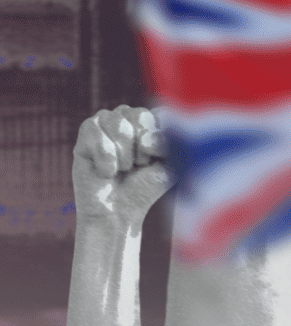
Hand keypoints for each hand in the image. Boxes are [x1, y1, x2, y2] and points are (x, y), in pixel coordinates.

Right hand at [72, 106, 171, 225]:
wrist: (118, 211)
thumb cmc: (146, 186)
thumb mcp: (169, 165)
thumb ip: (168, 146)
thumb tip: (146, 141)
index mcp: (154, 118)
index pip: (163, 114)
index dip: (162, 139)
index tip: (159, 158)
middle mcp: (131, 115)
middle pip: (141, 115)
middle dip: (141, 147)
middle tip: (138, 165)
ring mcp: (107, 120)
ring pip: (119, 124)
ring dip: (123, 154)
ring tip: (122, 168)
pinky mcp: (86, 132)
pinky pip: (95, 133)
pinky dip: (104, 157)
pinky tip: (106, 171)